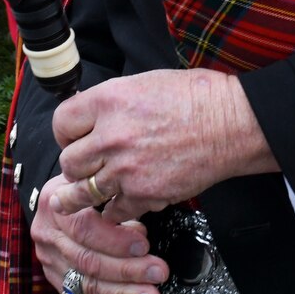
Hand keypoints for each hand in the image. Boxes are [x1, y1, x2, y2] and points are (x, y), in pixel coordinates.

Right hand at [30, 184, 167, 293]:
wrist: (60, 196)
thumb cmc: (86, 187)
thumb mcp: (95, 181)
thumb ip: (113, 200)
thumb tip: (138, 228)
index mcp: (57, 208)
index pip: (85, 228)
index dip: (115, 239)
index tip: (143, 243)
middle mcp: (49, 238)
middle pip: (88, 260)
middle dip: (127, 269)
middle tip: (158, 272)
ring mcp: (51, 264)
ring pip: (89, 285)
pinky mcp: (59, 285)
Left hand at [51, 68, 278, 220]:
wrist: (232, 124)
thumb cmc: (197, 98)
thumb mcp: (145, 83)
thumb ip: (113, 102)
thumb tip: (91, 116)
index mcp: (109, 100)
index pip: (61, 122)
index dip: (66, 133)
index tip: (73, 139)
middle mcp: (111, 135)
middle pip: (68, 161)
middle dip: (75, 165)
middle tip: (85, 166)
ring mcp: (125, 169)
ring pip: (83, 191)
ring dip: (83, 194)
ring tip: (78, 197)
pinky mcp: (144, 194)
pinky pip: (113, 210)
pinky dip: (115, 210)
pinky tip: (120, 203)